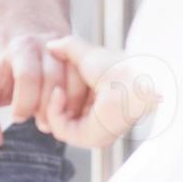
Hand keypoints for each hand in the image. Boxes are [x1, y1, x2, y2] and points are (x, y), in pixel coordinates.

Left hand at [0, 31, 83, 145]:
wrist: (29, 53)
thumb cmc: (5, 76)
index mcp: (22, 49)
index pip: (28, 76)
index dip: (24, 103)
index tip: (18, 117)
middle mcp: (47, 45)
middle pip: (53, 79)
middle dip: (47, 109)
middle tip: (41, 125)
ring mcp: (69, 51)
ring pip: (76, 80)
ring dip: (68, 108)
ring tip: (56, 121)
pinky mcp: (83, 62)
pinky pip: (90, 82)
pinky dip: (83, 103)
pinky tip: (71, 114)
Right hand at [39, 36, 165, 148]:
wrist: (135, 76)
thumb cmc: (121, 65)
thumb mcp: (87, 54)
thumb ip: (68, 48)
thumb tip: (51, 45)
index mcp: (98, 98)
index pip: (66, 100)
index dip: (52, 86)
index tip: (47, 71)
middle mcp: (96, 116)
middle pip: (60, 112)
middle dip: (48, 96)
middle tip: (49, 81)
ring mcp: (94, 128)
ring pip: (56, 122)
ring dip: (50, 103)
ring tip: (55, 86)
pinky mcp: (91, 137)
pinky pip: (60, 129)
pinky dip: (53, 111)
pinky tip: (58, 93)